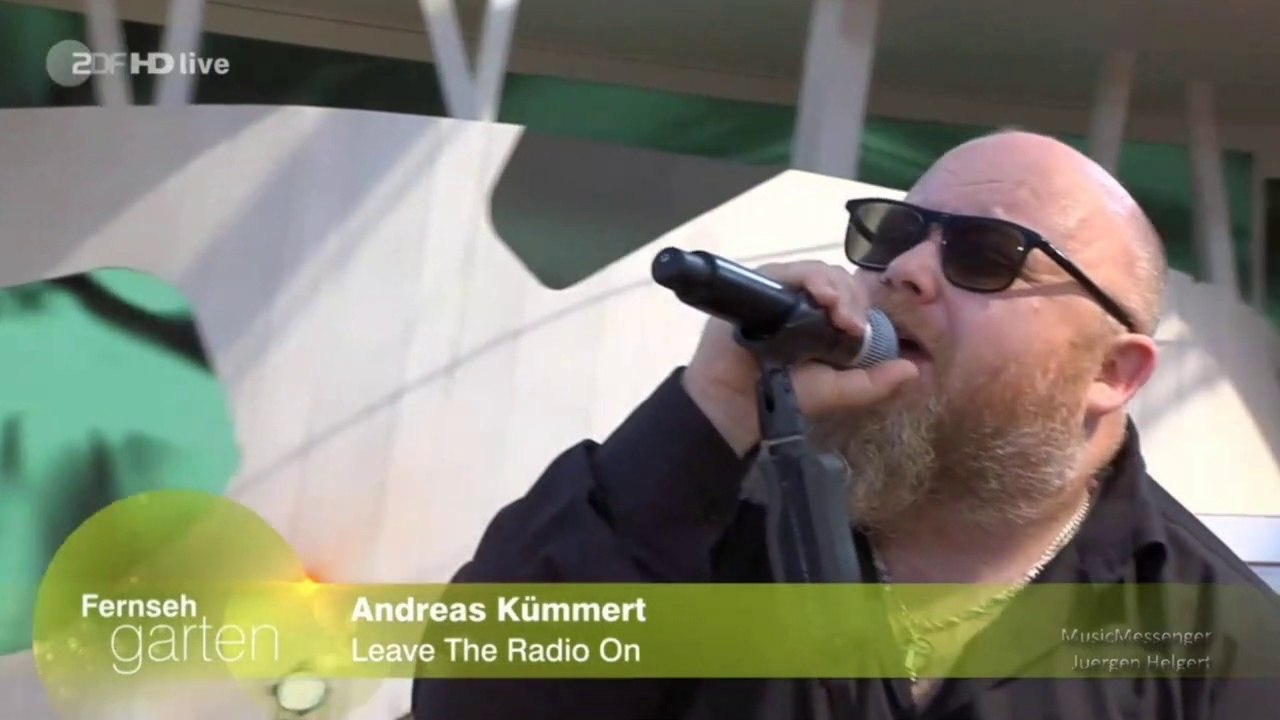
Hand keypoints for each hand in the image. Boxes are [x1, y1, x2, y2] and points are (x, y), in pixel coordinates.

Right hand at [681, 260, 918, 455]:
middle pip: (837, 280)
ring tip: (837, 313)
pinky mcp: (761, 284)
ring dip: (834, 288)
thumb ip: (874, 383)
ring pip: (818, 271)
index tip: (858, 330)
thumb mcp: (838, 391)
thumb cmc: (783, 395)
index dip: (860, 307)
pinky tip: (818, 296)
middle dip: (850, 298)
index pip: (850, 297)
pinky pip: (791, 270)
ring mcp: (781, 290)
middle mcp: (802, 301)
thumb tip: (912, 370)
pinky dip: (810, 277)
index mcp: (822, 320)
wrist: (738, 403)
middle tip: (849, 323)